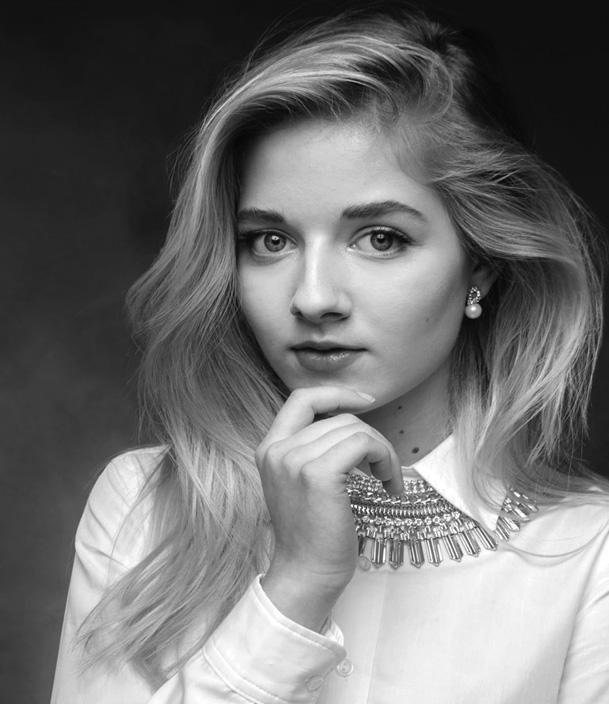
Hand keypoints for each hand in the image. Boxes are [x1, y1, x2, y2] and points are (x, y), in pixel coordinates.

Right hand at [256, 386, 402, 630]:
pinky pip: (363, 444)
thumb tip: (354, 424)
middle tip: (385, 470)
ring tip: (388, 481)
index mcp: (270, 447)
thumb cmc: (312, 534)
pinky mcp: (317, 474)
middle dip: (372, 438)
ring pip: (355, 429)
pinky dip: (384, 460)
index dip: (337, 393)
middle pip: (339, 417)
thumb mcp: (301, 482)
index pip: (302, 398)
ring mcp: (294, 460)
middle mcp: (277, 449)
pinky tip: (388, 485)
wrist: (306, 575)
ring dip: (382, 452)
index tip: (366, 401)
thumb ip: (313, 449)